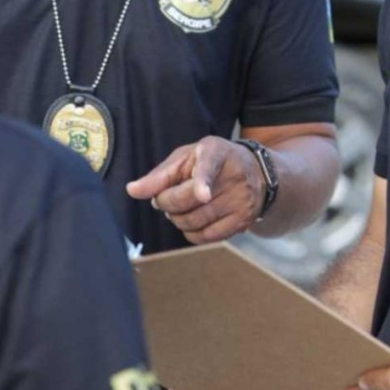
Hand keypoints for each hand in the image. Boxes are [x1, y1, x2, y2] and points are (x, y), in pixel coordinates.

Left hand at [126, 137, 264, 244]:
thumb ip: (159, 175)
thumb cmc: (211, 162)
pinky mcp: (243, 222)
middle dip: (166, 202)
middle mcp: (233, 177)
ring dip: (177, 218)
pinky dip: (190, 232)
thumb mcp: (186, 158)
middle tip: (165, 197)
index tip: (202, 194)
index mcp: (216, 153)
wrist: (256, 172)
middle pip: (188, 201)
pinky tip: (192, 220)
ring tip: (180, 206)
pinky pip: (206, 237)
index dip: (203, 182)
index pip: (209, 167)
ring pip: (194, 222)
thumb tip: (132, 190)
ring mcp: (241, 202)